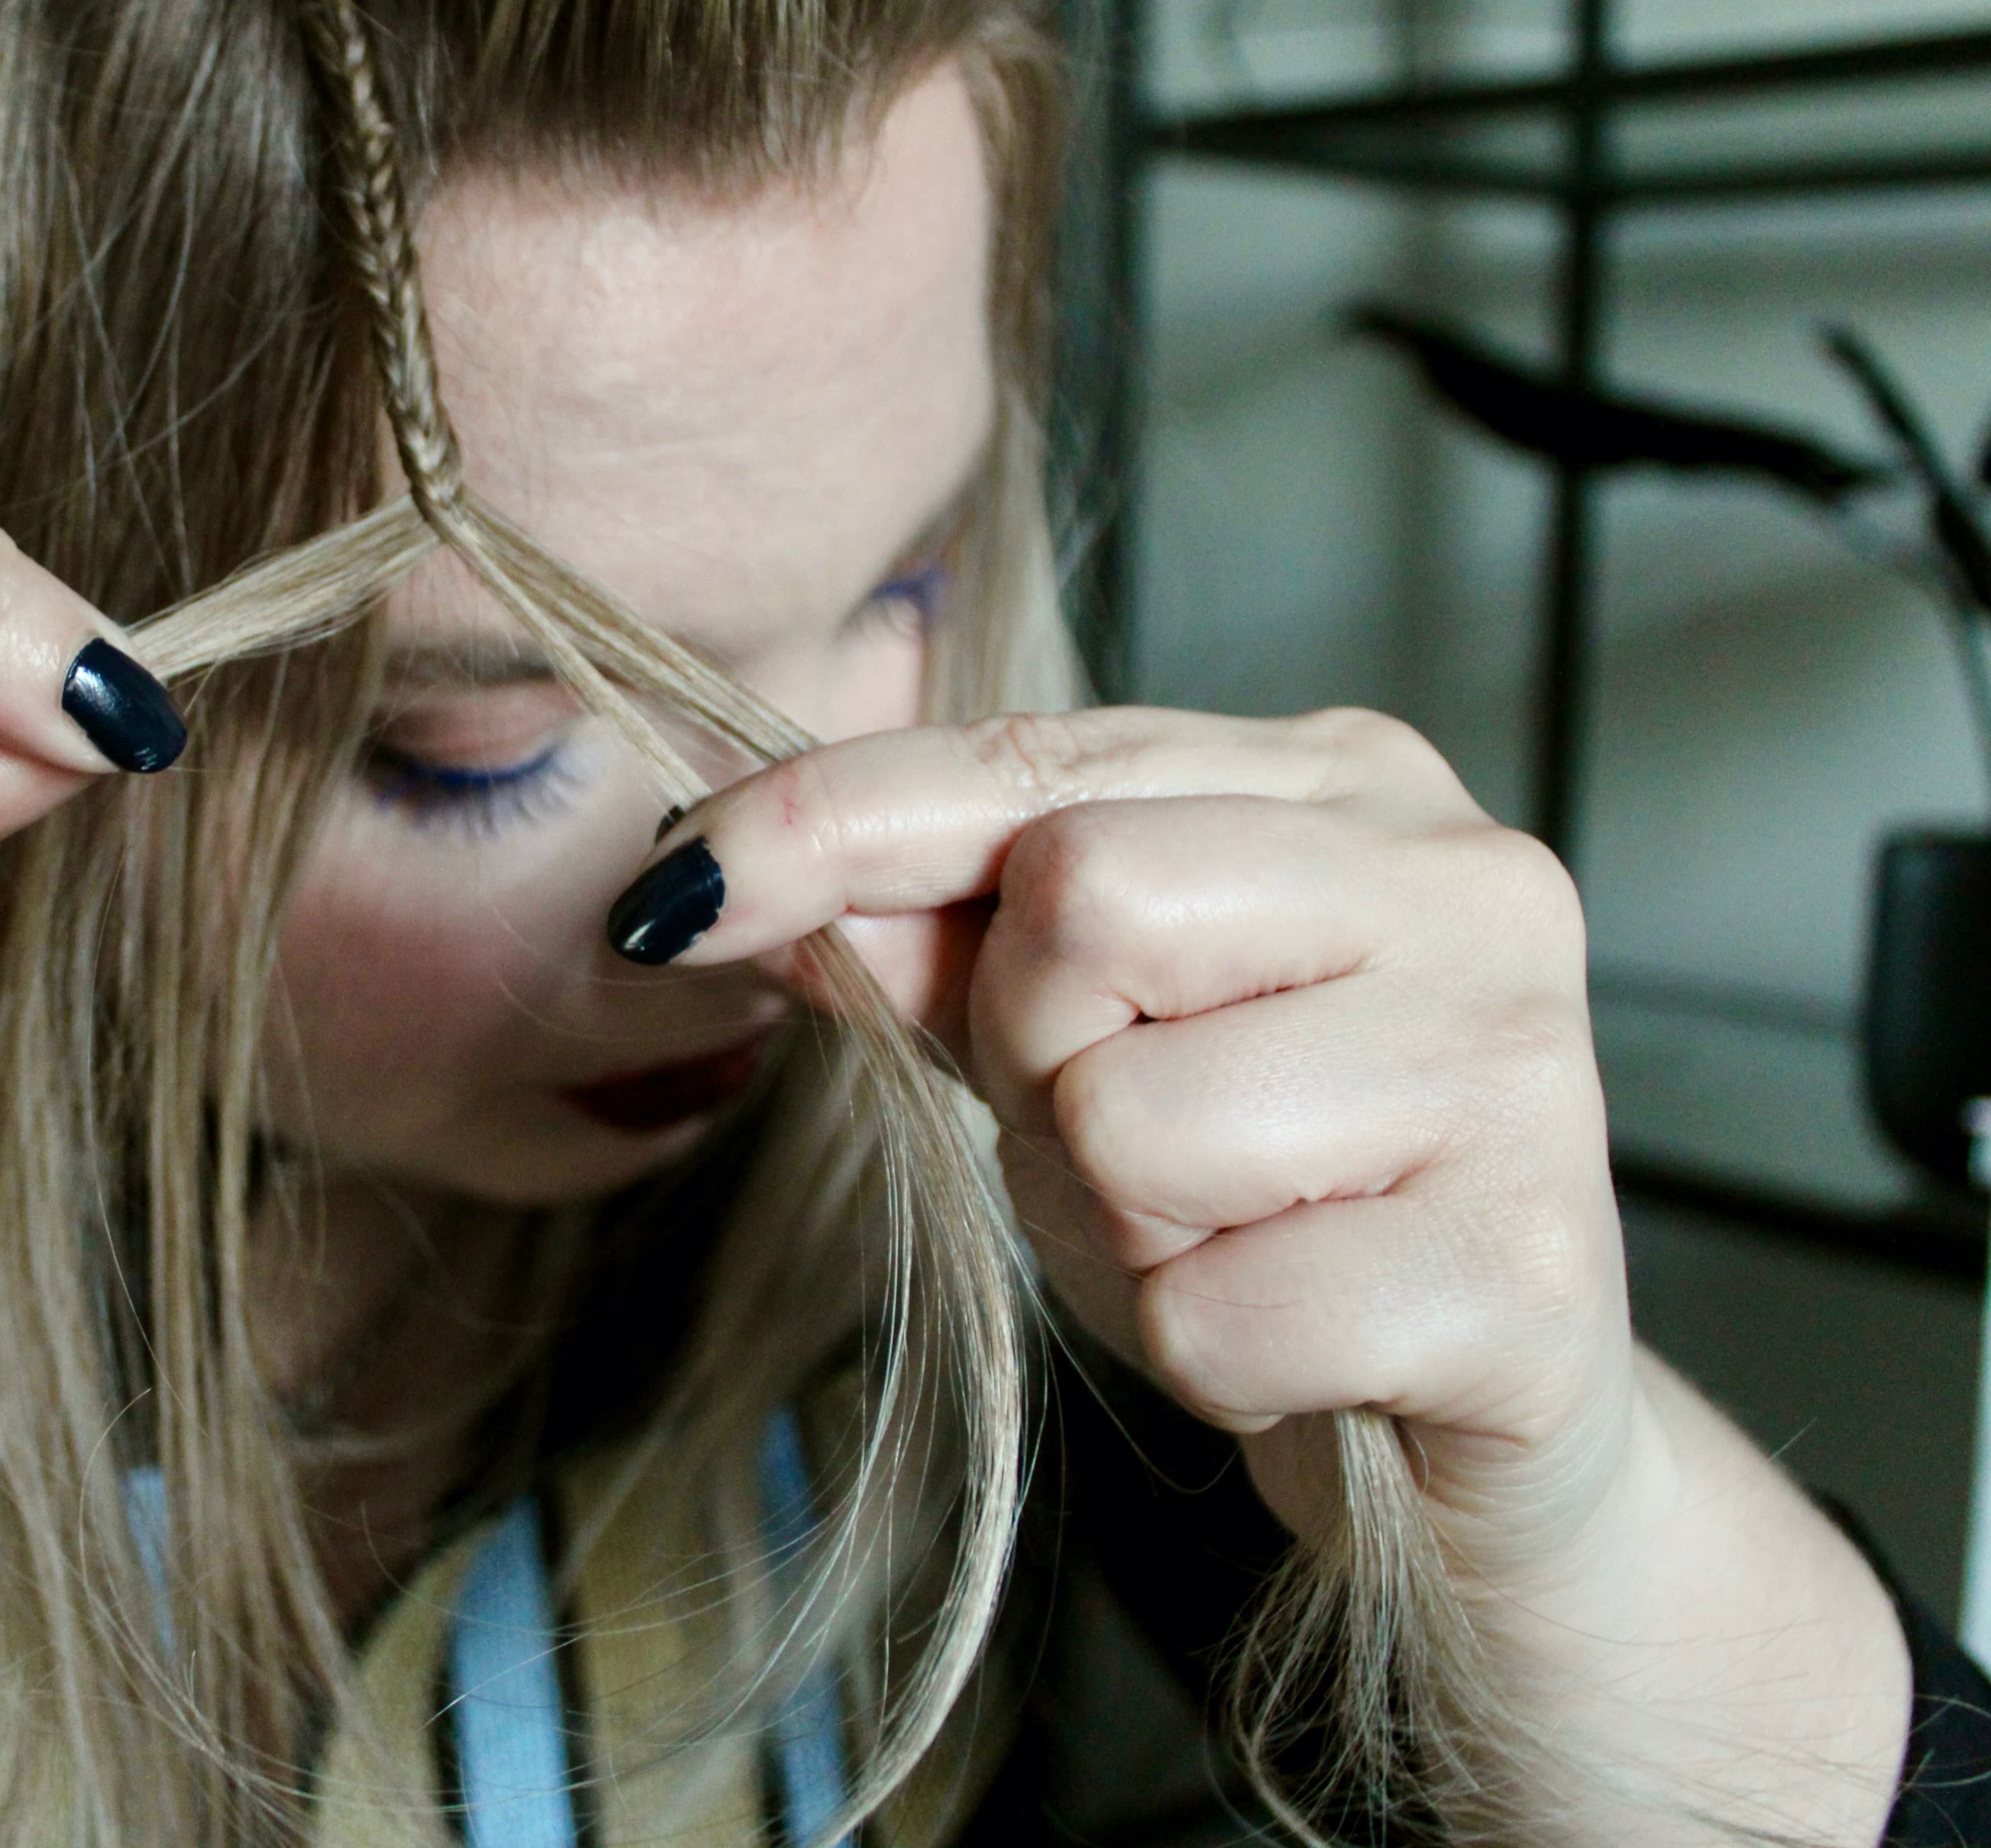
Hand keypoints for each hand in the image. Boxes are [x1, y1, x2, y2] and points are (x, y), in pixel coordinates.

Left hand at [610, 706, 1907, 1842]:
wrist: (1474, 1438)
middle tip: (1123, 1132)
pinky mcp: (1530, 1276)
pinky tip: (1298, 1340)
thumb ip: (926, 939)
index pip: (1033, 761)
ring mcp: (1520, 1071)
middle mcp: (1460, 882)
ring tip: (1217, 1239)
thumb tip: (728, 874)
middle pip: (1084, 906)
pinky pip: (1216, 1316)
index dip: (827, 822)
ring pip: (1136, 1125)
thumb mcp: (1073, 1043)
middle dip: (1036, 1054)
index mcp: (1344, 783)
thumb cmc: (1265, 1202)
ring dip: (1120, 1226)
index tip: (668, 896)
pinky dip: (1205, 1355)